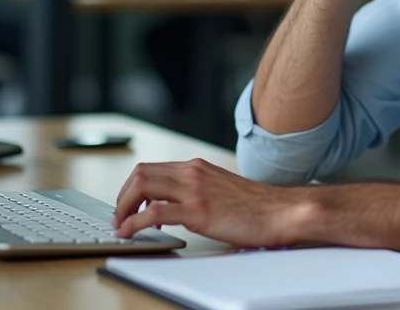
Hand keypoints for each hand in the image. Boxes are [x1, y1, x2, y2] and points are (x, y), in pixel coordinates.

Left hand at [113, 159, 313, 246]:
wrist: (280, 211)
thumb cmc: (256, 206)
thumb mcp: (220, 188)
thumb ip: (198, 190)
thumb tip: (173, 205)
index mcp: (197, 167)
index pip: (151, 168)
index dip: (132, 187)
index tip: (128, 205)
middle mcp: (192, 172)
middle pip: (140, 173)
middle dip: (122, 196)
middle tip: (119, 215)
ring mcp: (194, 190)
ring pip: (142, 186)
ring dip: (123, 207)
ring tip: (122, 225)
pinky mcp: (198, 210)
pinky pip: (154, 212)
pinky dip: (134, 222)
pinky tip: (130, 233)